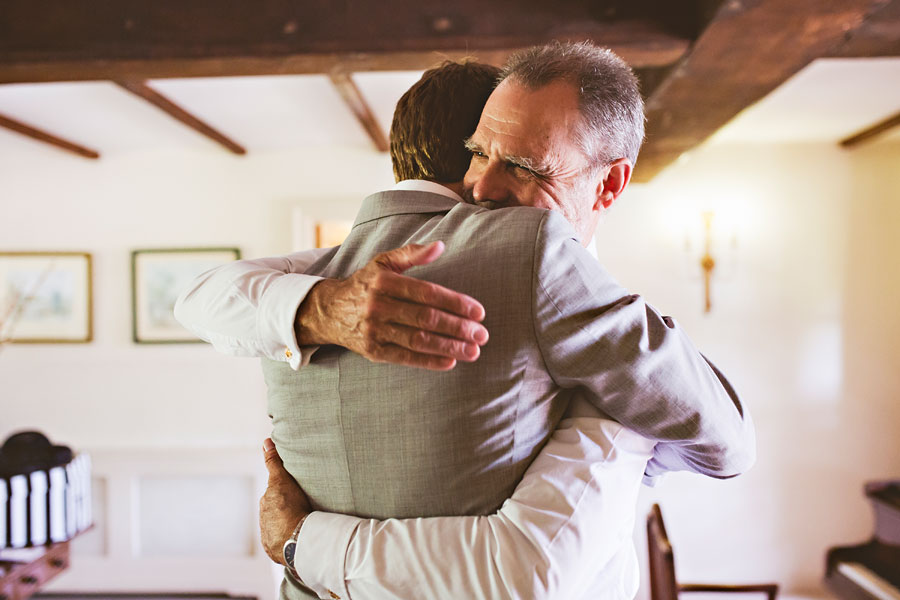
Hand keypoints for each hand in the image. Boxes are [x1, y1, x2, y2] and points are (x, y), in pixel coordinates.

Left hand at [259, 438, 310, 564]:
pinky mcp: (275, 551)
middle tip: (301, 509)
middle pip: (275, 512)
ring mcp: (269, 537)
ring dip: (286, 526)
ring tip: (302, 526)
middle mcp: (264, 520)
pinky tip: (298, 538)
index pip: (274, 495)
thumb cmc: (290, 508)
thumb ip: (274, 462)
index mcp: (266, 504)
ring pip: (277, 527)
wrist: (296, 539)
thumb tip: (266, 441)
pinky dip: (288, 540)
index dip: (284, 494)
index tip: (294, 496)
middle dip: (284, 510)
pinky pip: (281, 544)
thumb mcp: (282, 480)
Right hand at [295, 241, 488, 369]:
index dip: (456, 303)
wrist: (328, 310)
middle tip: (482, 335)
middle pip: (426, 319)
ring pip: (418, 340)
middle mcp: (377, 306)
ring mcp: (374, 331)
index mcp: (384, 281)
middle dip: (458, 328)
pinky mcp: (372, 351)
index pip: (427, 293)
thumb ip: (412, 253)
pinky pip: (405, 358)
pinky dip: (429, 361)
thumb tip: (441, 245)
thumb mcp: (383, 262)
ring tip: (473, 351)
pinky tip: (450, 362)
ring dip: (449, 347)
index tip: (479, 312)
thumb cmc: (365, 284)